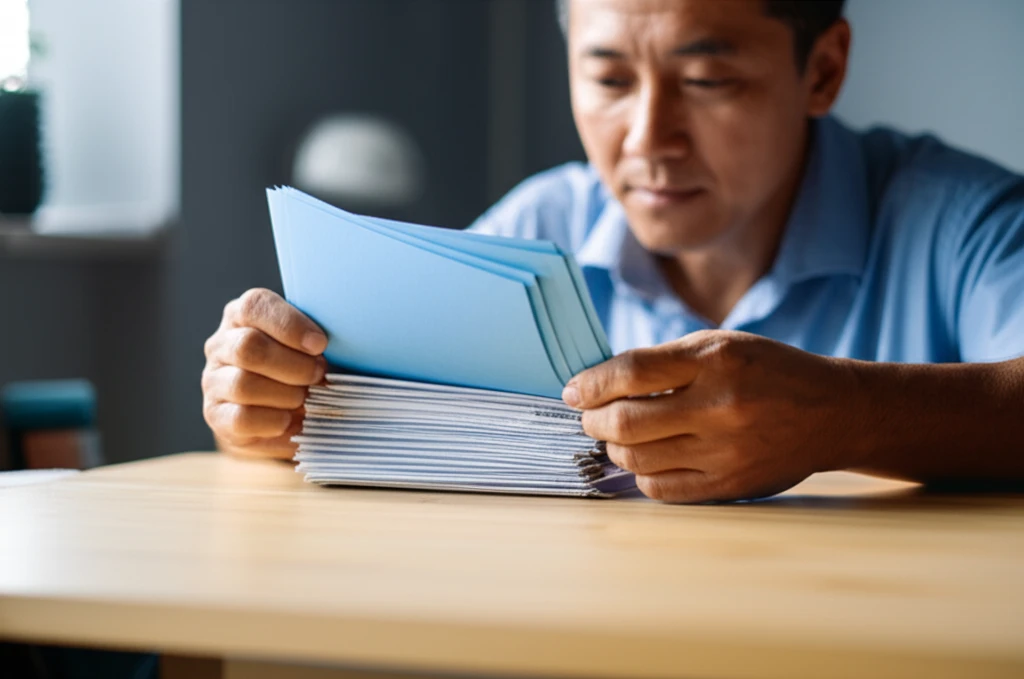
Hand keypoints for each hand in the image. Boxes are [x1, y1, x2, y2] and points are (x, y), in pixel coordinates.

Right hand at [203, 288, 327, 459]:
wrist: (274, 416)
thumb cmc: (298, 370)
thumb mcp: (308, 349)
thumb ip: (318, 341)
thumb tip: (352, 347)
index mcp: (243, 315)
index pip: (255, 305)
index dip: (290, 325)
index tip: (321, 344)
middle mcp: (222, 344)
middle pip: (248, 347)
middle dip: (293, 365)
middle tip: (319, 374)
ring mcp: (214, 380)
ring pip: (243, 384)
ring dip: (285, 394)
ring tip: (306, 399)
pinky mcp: (215, 414)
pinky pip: (240, 418)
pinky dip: (272, 420)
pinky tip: (289, 419)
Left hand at [562, 330, 856, 502]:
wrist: (834, 413)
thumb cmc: (768, 372)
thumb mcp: (721, 345)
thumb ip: (663, 360)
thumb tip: (597, 384)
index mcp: (715, 360)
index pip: (630, 372)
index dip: (590, 384)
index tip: (573, 391)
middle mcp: (720, 406)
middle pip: (625, 422)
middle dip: (593, 420)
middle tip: (589, 417)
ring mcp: (725, 451)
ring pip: (636, 459)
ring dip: (613, 449)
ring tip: (616, 438)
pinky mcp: (730, 485)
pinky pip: (662, 489)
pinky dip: (640, 475)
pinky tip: (644, 460)